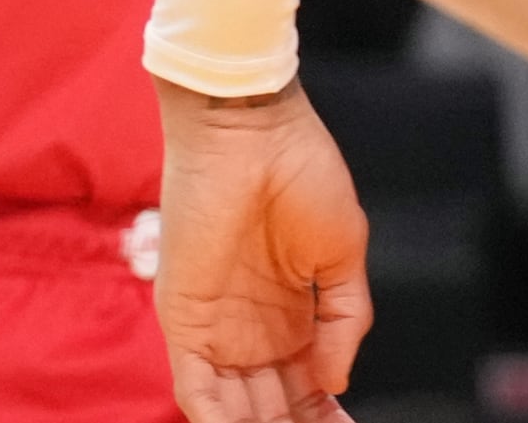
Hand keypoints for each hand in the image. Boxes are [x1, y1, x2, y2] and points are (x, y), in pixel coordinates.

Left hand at [153, 80, 370, 422]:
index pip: (306, 384)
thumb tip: (337, 380)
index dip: (323, 410)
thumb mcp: (344, 252)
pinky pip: (196, 389)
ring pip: (234, 407)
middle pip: (271, 403)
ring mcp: (216, 330)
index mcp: (292, 312)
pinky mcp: (183, 323)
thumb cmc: (302, 173)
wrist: (250, 132)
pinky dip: (217, 419)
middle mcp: (252, 329)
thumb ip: (344, 320)